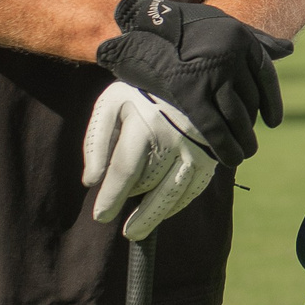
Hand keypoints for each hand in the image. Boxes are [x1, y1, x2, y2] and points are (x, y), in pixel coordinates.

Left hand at [81, 81, 217, 238]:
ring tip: (136, 232)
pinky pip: (194, 188)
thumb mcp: (111, 104)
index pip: (125, 172)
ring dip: (154, 216)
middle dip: (134, 210)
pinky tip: (163, 212)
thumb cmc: (141, 90)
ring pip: (173, 192)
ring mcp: (197, 147)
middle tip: (123, 229)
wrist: (190, 72)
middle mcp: (174, 138)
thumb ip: (96, 141)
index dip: (111, 198)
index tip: (100, 216)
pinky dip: (178, 204)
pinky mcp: (213, 154)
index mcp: (146, 123)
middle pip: (149, 186)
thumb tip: (91, 181)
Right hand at [95, 0, 292, 165]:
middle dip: (250, 126)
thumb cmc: (182, 25)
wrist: (138, 24)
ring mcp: (212, 73)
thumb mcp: (223, 23)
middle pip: (250, 100)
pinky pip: (214, 126)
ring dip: (243, 140)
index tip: (273, 122)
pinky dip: (224, 146)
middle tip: (250, 143)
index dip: (272, 102)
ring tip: (244, 154)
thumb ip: (256, 38)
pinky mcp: (189, 91)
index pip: (265, 76)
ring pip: (237, 116)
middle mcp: (231, 55)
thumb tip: (288, 49)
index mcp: (241, 38)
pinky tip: (229, 160)